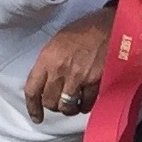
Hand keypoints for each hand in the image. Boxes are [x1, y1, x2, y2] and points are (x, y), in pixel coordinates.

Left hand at [24, 7, 114, 122]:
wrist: (108, 25)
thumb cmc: (83, 30)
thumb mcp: (57, 42)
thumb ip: (49, 63)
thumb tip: (45, 83)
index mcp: (47, 58)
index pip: (32, 89)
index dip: (32, 107)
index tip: (36, 116)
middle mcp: (60, 70)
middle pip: (50, 102)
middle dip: (53, 105)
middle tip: (59, 102)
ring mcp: (78, 77)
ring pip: (67, 107)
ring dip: (69, 108)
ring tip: (73, 103)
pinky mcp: (95, 82)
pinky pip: (86, 103)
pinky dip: (85, 105)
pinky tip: (86, 100)